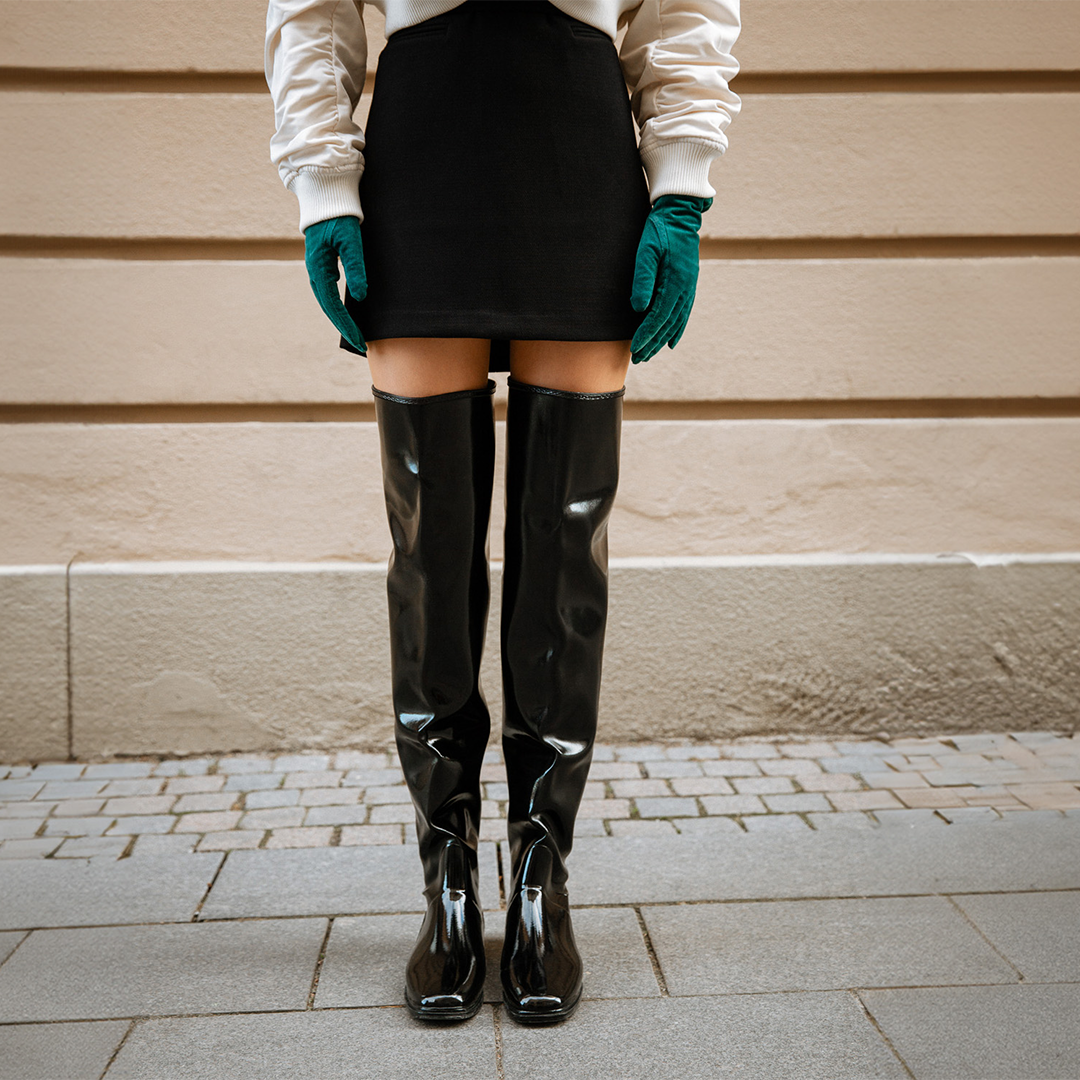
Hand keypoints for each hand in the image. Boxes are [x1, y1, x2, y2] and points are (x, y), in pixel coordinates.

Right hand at [304, 215, 367, 353]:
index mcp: (319, 269)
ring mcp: (317, 269)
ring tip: (356, 334)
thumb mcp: (352, 241)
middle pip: (329, 308)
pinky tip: (349, 314)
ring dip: (341, 319)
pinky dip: (338, 307)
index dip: (347, 325)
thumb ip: (356, 268)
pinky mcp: (323, 265)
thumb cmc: (340, 217)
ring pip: (327, 302)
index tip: (361, 341)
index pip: (333, 306)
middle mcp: (315, 272)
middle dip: (345, 327)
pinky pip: (329, 292)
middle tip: (362, 345)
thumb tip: (360, 297)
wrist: (326, 196)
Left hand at [630, 194, 712, 364]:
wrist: (679, 213)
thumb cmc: (659, 230)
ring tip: (650, 354)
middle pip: (667, 324)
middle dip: (652, 343)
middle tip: (639, 359)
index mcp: (676, 282)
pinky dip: (677, 329)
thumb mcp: (646, 251)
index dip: (646, 335)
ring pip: (676, 322)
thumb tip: (639, 308)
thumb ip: (643, 279)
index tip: (634, 348)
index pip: (658, 317)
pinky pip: (683, 313)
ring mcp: (689, 288)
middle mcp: (685, 289)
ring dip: (662, 340)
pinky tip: (671, 341)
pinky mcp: (688, 284)